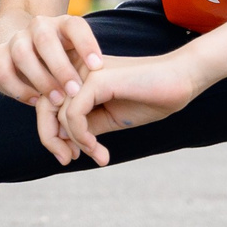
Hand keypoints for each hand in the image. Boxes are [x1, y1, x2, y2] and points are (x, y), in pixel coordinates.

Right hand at [0, 10, 102, 111]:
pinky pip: (2, 69)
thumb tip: (106, 87)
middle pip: (45, 40)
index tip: (97, 66)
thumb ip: (86, 69)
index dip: (86, 43)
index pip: (75, 25)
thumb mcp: (76, 58)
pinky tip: (35, 101)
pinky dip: (18, 88)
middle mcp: (38, 27)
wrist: (22, 51)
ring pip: (22, 53)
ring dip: (40, 79)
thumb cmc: (61, 61)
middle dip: (60, 67)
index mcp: (62, 25)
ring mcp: (17, 39)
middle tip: (75, 92)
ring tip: (56, 101)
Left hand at [57, 50, 207, 166]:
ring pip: (58, 114)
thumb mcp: (108, 118)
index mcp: (78, 72)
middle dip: (51, 138)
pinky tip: (98, 150)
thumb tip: (58, 142)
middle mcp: (77, 66)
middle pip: (44, 106)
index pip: (47, 103)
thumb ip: (83, 125)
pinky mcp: (97, 79)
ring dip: (75, 143)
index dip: (52, 132)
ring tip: (98, 155)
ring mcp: (85, 70)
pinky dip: (82, 137)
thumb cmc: (148, 98)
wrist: (181, 82)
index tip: (71, 155)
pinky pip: (74, 115)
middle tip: (67, 160)